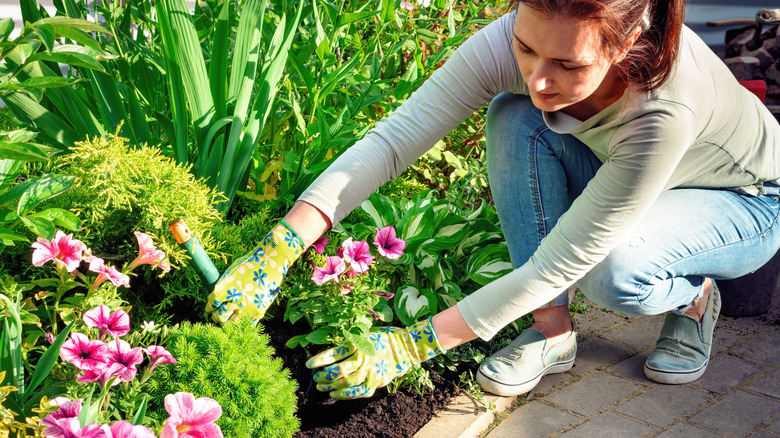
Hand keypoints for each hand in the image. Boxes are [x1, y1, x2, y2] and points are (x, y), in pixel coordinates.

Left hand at [205, 221, 303, 322]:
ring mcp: (246, 308)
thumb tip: (218, 293)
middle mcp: (232, 301)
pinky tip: (243, 317)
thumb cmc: (250, 263)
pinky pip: (248, 323)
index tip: (210, 308)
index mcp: (222, 290)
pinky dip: (244, 321)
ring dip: (230, 321)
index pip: (211, 305)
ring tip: (230, 318)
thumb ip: (224, 285)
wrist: (270, 262)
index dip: (210, 307)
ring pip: (233, 322)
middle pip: (219, 317)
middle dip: (217, 317)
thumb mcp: (232, 271)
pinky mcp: (258, 311)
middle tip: (217, 316)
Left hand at [306, 318, 445, 398]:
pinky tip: (334, 394)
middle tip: (315, 377)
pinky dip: (345, 394)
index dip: (320, 360)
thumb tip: (332, 352)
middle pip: (339, 370)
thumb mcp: (366, 334)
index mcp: (360, 345)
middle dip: (324, 375)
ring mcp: (370, 372)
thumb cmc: (384, 338)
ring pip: (347, 382)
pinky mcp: (376, 382)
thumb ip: (351, 342)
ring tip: (321, 387)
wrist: (406, 347)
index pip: (335, 353)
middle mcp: (364, 358)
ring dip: (331, 386)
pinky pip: (358, 392)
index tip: (308, 364)